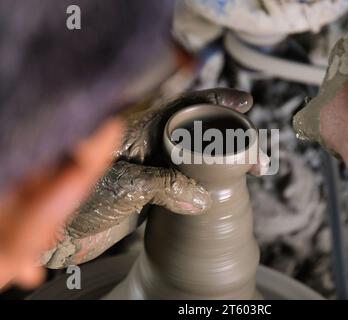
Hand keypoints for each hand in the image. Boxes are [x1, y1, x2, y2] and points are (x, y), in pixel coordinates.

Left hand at [42, 88, 255, 267]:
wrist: (65, 235)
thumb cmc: (80, 202)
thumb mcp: (123, 187)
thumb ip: (165, 186)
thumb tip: (204, 198)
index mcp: (137, 127)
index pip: (182, 102)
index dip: (215, 98)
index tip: (244, 101)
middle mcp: (150, 140)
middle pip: (198, 127)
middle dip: (232, 134)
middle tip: (256, 152)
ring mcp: (157, 163)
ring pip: (199, 153)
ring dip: (228, 159)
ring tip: (253, 168)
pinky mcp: (160, 186)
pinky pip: (193, 177)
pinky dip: (214, 180)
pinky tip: (231, 184)